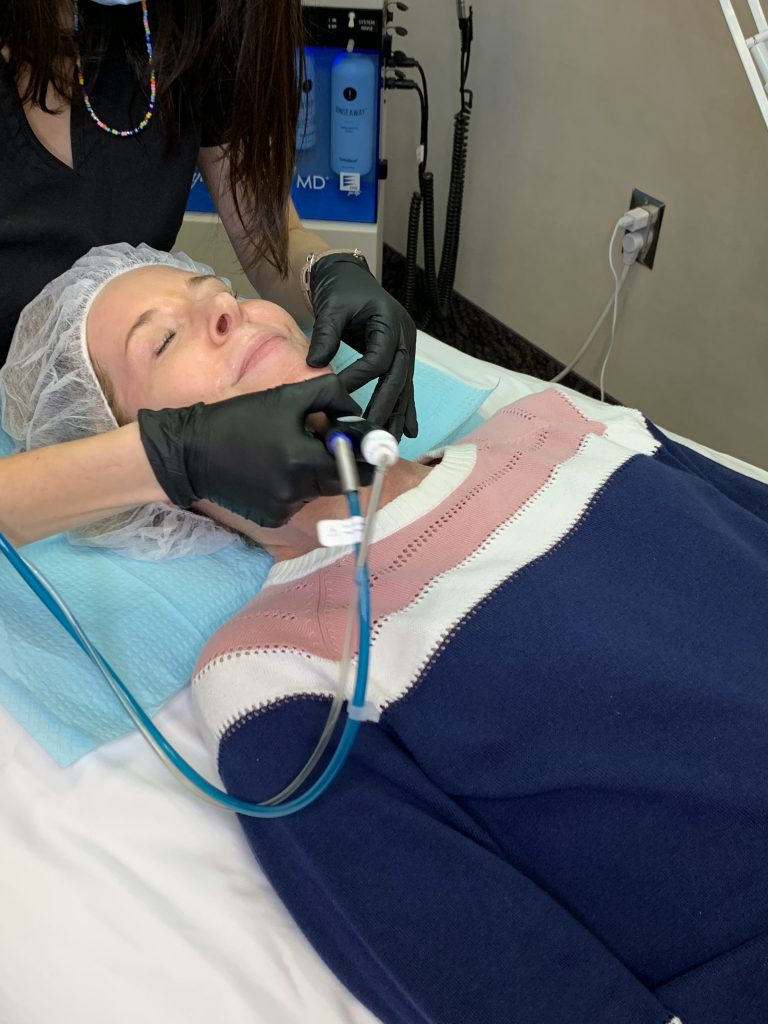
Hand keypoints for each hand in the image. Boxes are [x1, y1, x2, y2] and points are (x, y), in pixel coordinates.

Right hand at [137, 376, 361, 527]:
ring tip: (284, 452)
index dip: (363, 454)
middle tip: (315, 439)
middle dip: (335, 460)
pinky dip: (292, 487)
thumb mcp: (286, 396)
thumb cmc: (239, 419)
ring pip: (317, 491)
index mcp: (304, 461)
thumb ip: (330, 397)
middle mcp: (297, 491)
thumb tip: (357, 412)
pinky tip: (269, 471)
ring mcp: (284, 509)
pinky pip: (296, 502)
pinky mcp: (272, 519)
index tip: (361, 442)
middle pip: (338, 479)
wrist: (190, 451)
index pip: (357, 467)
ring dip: (312, 473)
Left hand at [306, 252, 417, 440]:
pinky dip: (405, 408)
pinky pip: (404, 386)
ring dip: (398, 414)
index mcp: (390, 322)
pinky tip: (408, 430)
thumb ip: (325, 335)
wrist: (348, 278)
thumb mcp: (332, 307)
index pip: (378, 359)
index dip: (359, 378)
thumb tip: (315, 365)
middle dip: (386, 407)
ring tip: (390, 440)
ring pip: (404, 387)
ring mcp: (405, 349)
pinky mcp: (399, 358)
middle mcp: (404, 338)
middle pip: (398, 378)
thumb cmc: (341, 290)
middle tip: (371, 432)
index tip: (339, 394)